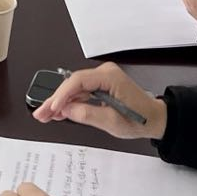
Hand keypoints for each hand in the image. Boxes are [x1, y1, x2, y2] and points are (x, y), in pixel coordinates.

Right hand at [33, 63, 165, 139]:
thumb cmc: (139, 119)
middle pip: (73, 84)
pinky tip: (58, 112)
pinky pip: (82, 92)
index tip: (52, 108)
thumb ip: (87, 114)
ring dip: (61, 102)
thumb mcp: (112, 122)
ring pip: (75, 88)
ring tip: (45, 115)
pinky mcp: (101, 85)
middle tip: (40, 113)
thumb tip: (66, 110)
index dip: (62, 95)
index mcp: (110, 77)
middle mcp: (105, 73)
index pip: (78, 81)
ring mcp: (103, 78)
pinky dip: (70, 102)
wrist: (155, 119)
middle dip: (56, 100)